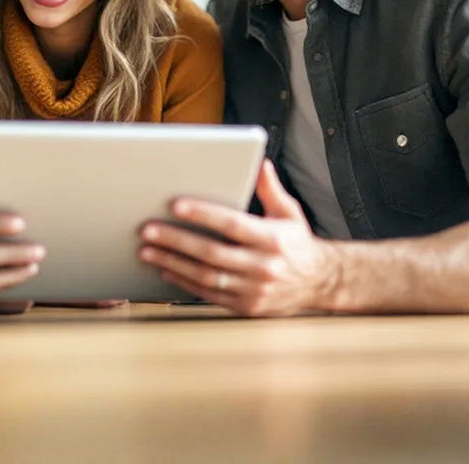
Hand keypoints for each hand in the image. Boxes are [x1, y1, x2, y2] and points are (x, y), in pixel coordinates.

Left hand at [137, 160, 343, 316]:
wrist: (320, 283)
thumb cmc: (297, 242)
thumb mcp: (289, 211)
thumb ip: (270, 188)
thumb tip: (259, 162)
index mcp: (272, 239)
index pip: (232, 224)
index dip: (203, 214)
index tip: (175, 205)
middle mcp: (262, 266)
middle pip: (211, 252)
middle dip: (176, 240)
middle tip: (147, 229)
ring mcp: (253, 290)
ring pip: (205, 276)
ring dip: (173, 262)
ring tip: (148, 250)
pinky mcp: (245, 307)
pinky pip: (208, 295)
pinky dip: (183, 282)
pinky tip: (165, 269)